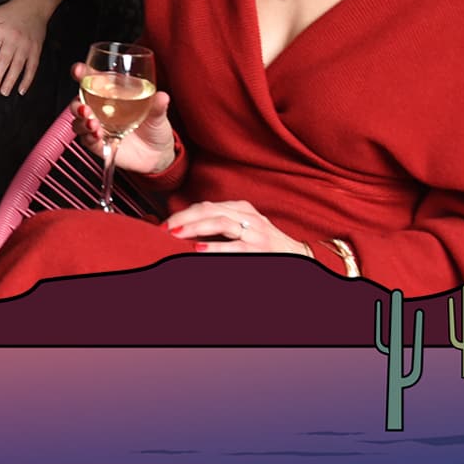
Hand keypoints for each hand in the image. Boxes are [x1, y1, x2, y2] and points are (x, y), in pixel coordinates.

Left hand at [0, 0, 48, 94]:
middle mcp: (12, 39)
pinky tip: (21, 90)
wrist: (34, 5)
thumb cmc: (9, 12)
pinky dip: (27, 80)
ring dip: (10, 81)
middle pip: (3, 61)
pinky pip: (32, 67)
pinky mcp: (36, 50)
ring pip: (17, 66)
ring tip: (4, 92)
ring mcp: (26, 45)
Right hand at [69, 62, 176, 174]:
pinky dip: (89, 137)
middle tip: (85, 108)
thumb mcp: (158, 114)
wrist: (157, 155)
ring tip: (93, 124)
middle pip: (78, 102)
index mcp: (111, 93)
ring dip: (81, 122)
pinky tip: (97, 135)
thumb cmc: (155, 127)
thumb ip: (158, 105)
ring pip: (78, 121)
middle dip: (77, 105)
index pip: (92, 79)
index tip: (78, 71)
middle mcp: (99, 108)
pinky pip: (86, 139)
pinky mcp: (98, 143)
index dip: (82, 73)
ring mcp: (97, 126)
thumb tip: (162, 96)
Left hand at [164, 199, 311, 256]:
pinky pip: (234, 246)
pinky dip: (214, 247)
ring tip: (177, 235)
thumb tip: (184, 232)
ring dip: (195, 228)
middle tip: (165, 228)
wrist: (299, 257)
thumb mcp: (244, 229)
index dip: (183, 214)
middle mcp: (248, 216)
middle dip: (184, 218)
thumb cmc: (265, 245)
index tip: (164, 224)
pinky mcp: (259, 249)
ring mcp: (255, 232)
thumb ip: (219, 227)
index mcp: (241, 208)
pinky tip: (198, 250)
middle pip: (209, 210)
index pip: (206, 206)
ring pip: (220, 223)